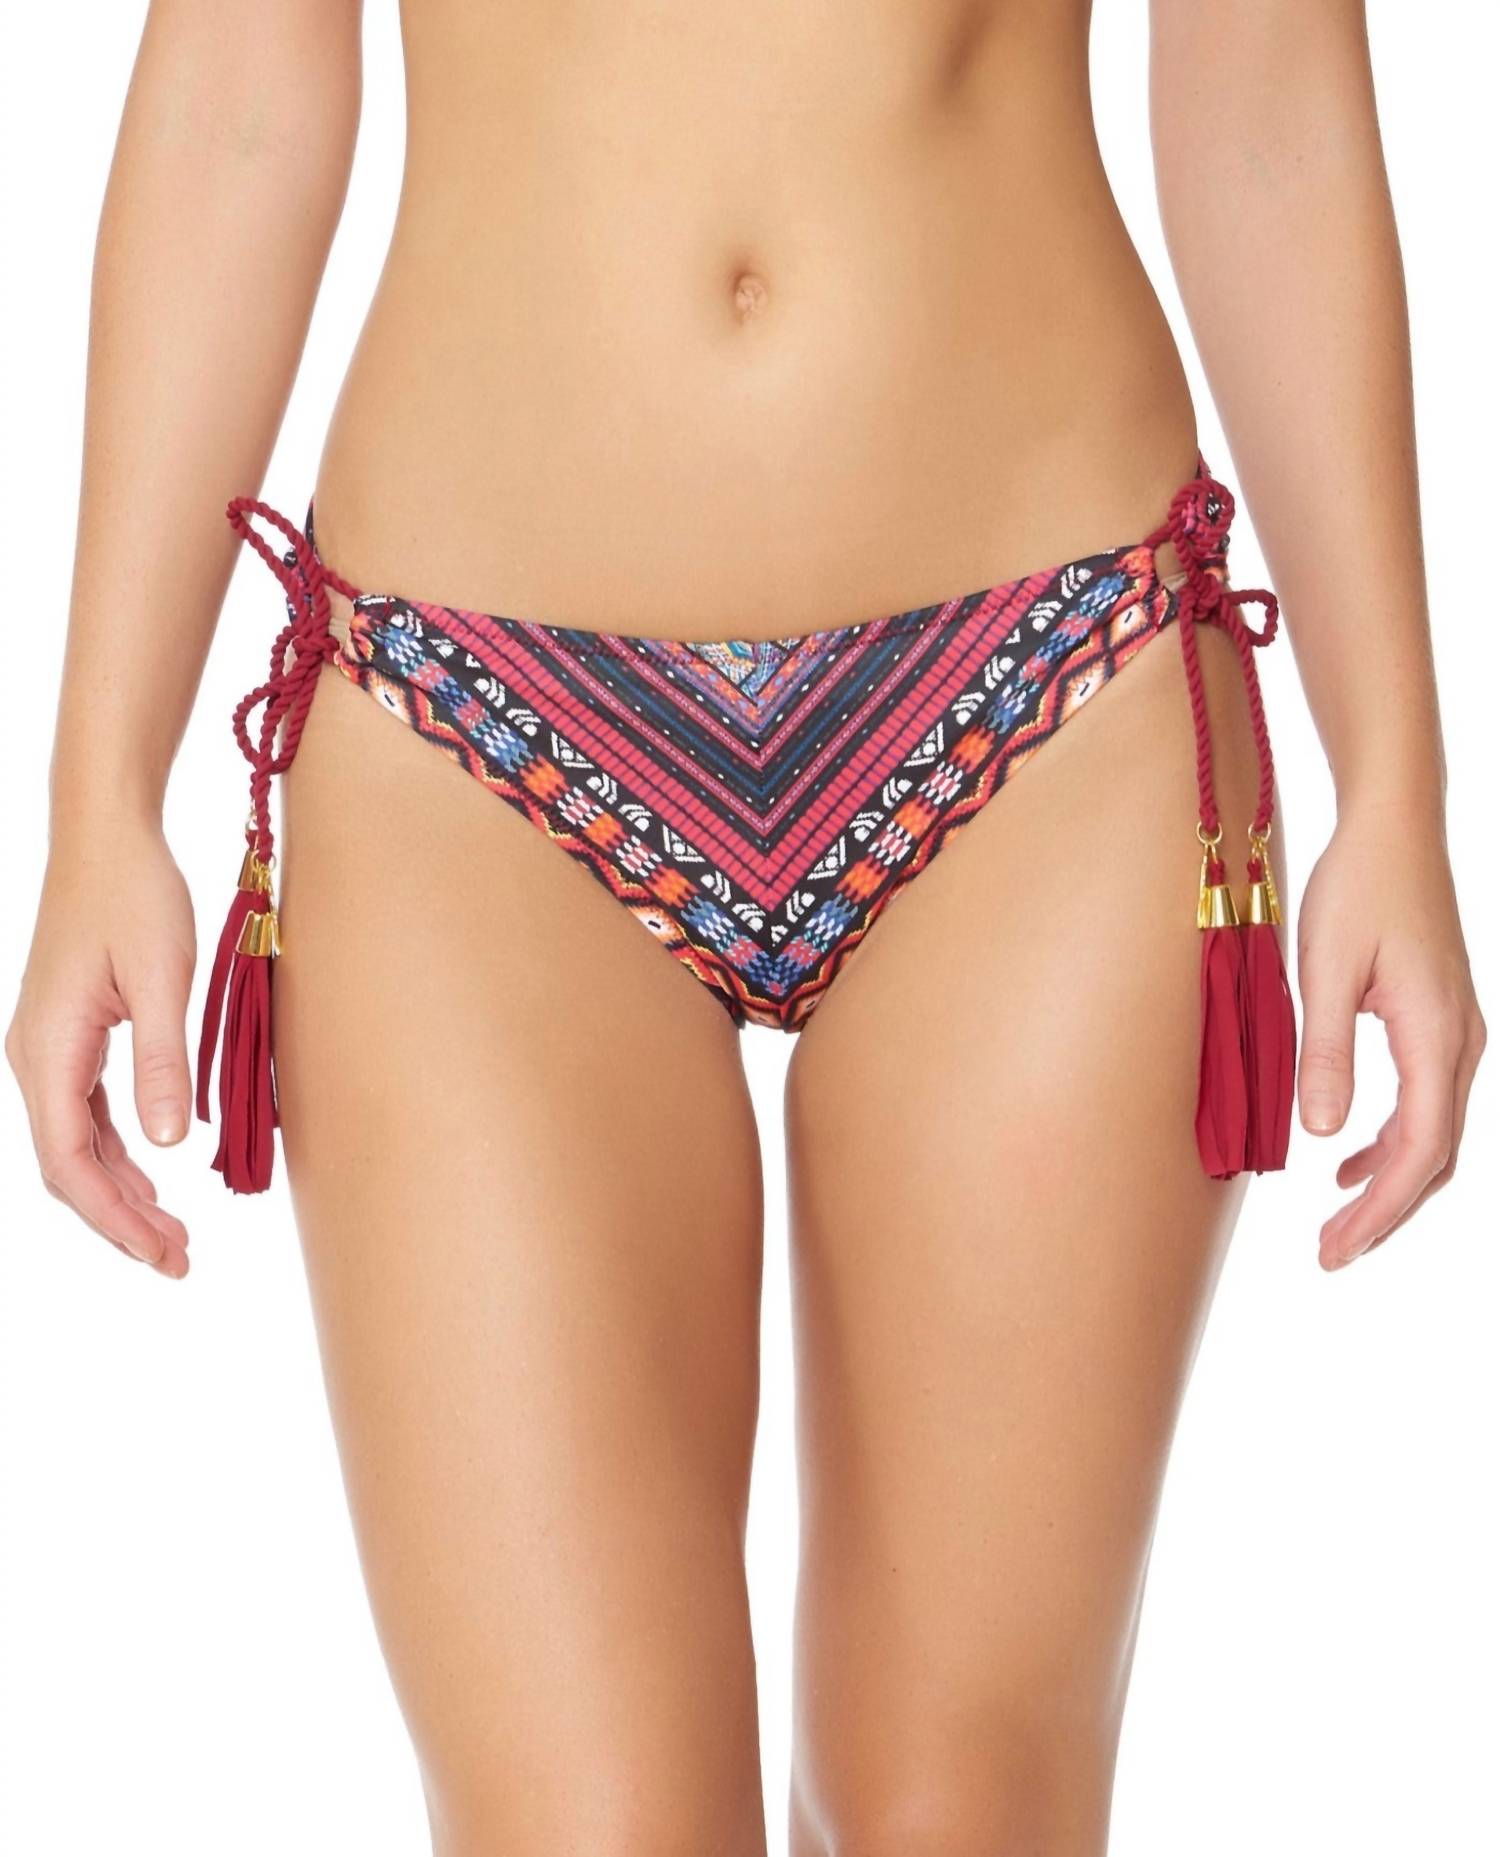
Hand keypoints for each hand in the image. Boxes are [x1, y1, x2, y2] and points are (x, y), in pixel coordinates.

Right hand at [7, 822, 194, 1277]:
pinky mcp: (69, 1035)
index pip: (69, 1162)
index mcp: (48, 1050)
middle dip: (119, 1220)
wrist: (106, 837)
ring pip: (76, 1145)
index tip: (161, 1251)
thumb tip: (166, 1147)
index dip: (113, 1217)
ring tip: (172, 1234)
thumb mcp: (162, 979)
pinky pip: (84, 1115)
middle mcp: (35, 1056)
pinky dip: (118, 1154)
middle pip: (68, 1166)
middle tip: (179, 1261)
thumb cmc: (135, 896)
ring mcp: (48, 1048)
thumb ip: (161, 1064)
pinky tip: (152, 1177)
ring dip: (121, 1193)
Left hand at [1296, 797, 1485, 1268]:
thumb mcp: (1324, 970)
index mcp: (1437, 1036)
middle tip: (1331, 1256)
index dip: (1380, 1213)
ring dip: (1391, 1185)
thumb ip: (1326, 1055)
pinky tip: (1349, 1161)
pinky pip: (1428, 1104)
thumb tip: (1322, 1138)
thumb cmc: (1356, 889)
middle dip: (1386, 1215)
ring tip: (1337, 1223)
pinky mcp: (1441, 1021)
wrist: (1394, 828)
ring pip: (1436, 1135)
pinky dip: (1395, 1144)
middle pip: (1436, 1157)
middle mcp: (1462, 1042)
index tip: (1334, 1249)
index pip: (1419, 1152)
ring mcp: (1458, 1033)